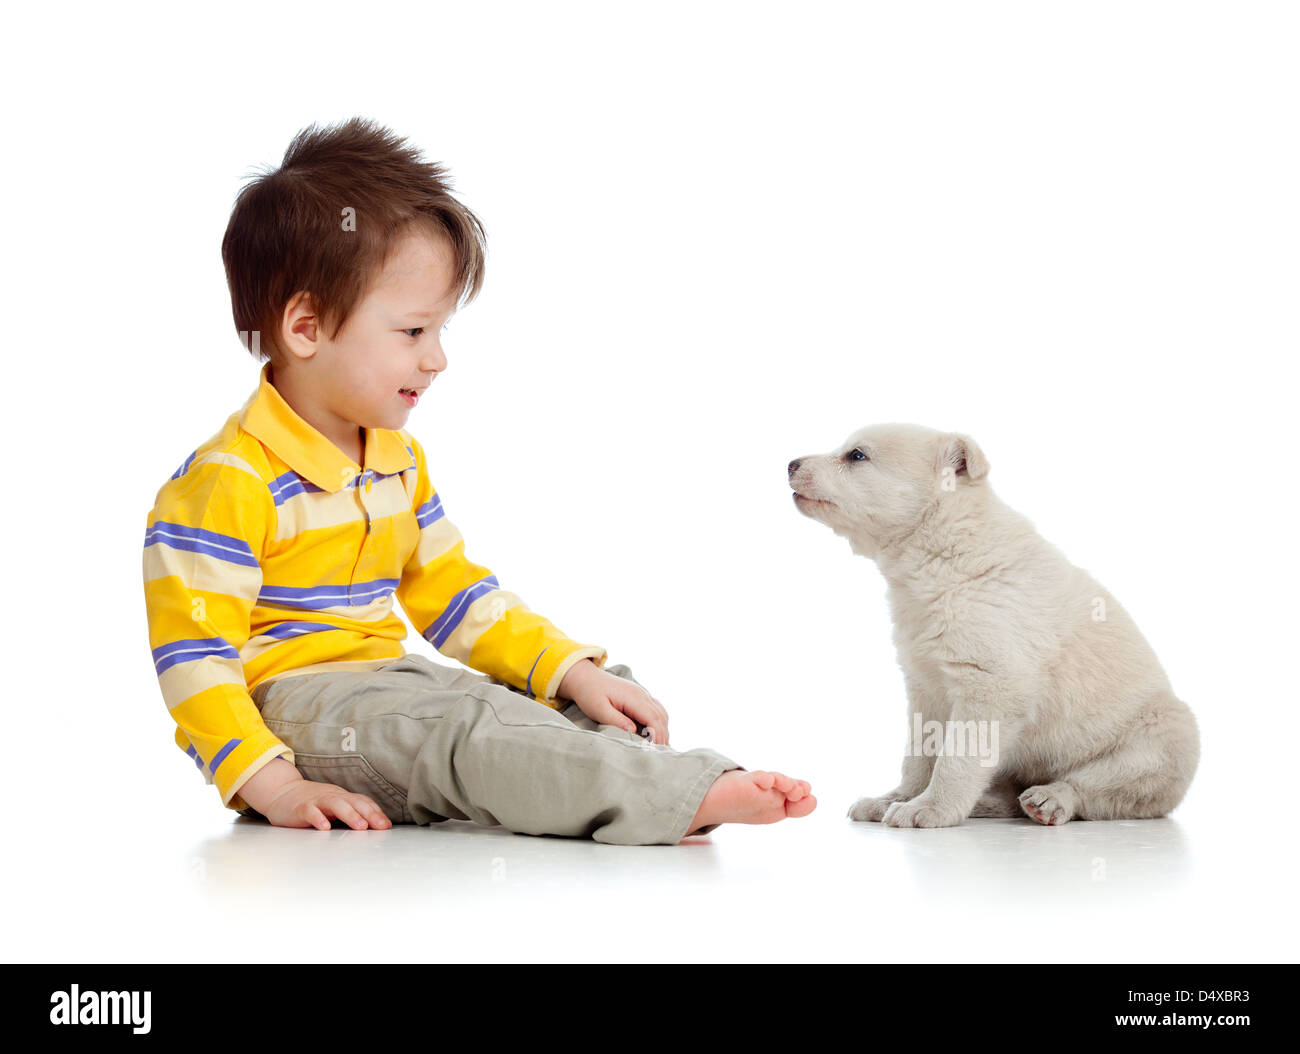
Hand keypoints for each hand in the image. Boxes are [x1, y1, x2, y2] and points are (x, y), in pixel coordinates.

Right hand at [261, 778, 393, 830]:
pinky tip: (325, 827)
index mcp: (341, 797)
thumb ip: (350, 813)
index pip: (362, 802)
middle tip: (381, 827)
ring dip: (350, 815)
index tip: (386, 826)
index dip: (376, 813)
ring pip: (336, 805)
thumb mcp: (333, 804)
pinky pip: (310, 812)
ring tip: (361, 827)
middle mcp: (332, 797)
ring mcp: (316, 801)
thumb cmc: (311, 802)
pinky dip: (319, 818)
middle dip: (370, 814)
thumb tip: (374, 826)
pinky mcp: (300, 809)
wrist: (280, 792)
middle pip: (354, 802)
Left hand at [558, 659, 670, 744]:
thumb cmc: (589, 693)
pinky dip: (659, 722)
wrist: (585, 677)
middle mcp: (641, 694)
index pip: (653, 718)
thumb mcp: (598, 709)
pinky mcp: (639, 696)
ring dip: (663, 729)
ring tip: (660, 747)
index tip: (657, 750)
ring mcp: (641, 694)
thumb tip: (633, 730)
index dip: (658, 735)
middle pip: (660, 717)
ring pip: (661, 713)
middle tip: (661, 754)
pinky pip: (656, 709)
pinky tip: (656, 733)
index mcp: (633, 697)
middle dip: (663, 735)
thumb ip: (616, 720)